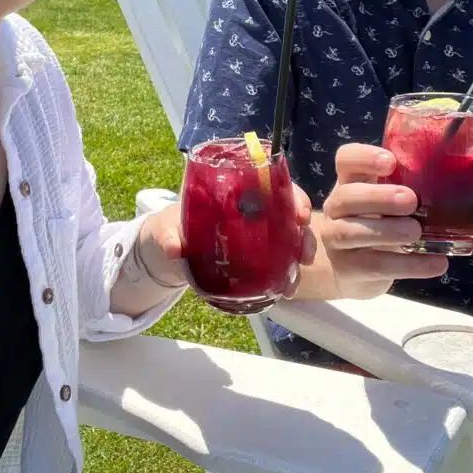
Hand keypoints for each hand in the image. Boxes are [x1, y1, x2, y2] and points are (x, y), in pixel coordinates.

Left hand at [138, 191, 316, 294]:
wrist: (169, 248)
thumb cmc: (172, 226)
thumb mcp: (168, 228)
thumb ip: (169, 236)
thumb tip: (174, 248)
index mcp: (236, 192)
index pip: (273, 183)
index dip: (292, 194)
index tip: (300, 213)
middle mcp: (253, 210)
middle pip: (288, 211)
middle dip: (304, 229)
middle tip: (304, 250)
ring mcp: (257, 234)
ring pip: (290, 237)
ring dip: (300, 253)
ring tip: (297, 275)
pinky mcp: (256, 257)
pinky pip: (279, 262)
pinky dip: (286, 275)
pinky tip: (287, 289)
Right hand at [320, 143, 447, 297]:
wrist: (348, 269)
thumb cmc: (377, 223)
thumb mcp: (384, 202)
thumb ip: (408, 189)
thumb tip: (462, 184)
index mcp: (349, 183)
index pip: (346, 160)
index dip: (364, 157)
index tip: (391, 162)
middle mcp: (337, 209)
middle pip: (346, 197)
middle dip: (378, 197)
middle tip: (411, 200)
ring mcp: (336, 240)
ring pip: (352, 232)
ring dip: (388, 231)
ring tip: (416, 231)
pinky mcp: (348, 270)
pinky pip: (375, 266)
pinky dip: (409, 265)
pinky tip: (437, 263)